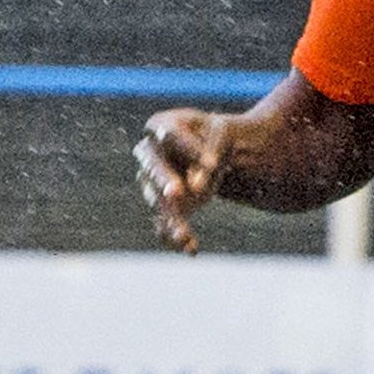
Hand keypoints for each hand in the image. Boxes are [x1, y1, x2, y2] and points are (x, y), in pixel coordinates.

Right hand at [133, 108, 232, 254]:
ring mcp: (153, 181)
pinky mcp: (162, 204)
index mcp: (162, 125)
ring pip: (157, 200)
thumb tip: (196, 187)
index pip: (170, 134)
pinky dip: (176, 235)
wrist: (215, 150)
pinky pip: (164, 221)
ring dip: (169, 216)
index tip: (212, 164)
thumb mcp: (222, 135)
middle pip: (152, 167)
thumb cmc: (216, 135)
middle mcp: (150, 154)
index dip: (189, 149)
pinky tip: (191, 248)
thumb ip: (210, 155)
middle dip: (163, 180)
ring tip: (183, 235)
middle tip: (176, 194)